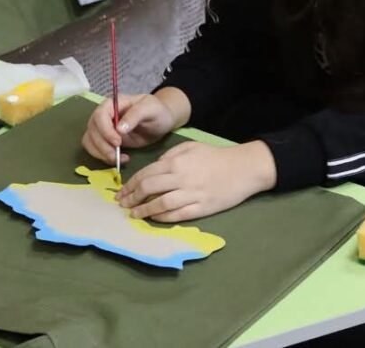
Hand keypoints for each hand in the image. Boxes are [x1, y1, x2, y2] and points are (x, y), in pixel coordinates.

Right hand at [81, 93, 177, 164]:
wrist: (161, 121)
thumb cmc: (156, 111)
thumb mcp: (150, 109)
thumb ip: (135, 115)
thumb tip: (119, 129)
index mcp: (113, 103)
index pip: (100, 115)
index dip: (105, 130)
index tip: (118, 142)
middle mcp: (104, 115)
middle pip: (92, 130)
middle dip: (103, 145)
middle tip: (118, 156)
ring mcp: (103, 128)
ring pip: (90, 141)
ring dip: (101, 153)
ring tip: (119, 159)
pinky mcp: (105, 140)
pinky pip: (94, 149)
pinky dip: (103, 157)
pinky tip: (120, 159)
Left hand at [116, 141, 276, 221]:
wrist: (243, 168)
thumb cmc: (216, 156)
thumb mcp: (191, 147)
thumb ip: (170, 155)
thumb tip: (154, 167)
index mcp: (176, 162)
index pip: (146, 174)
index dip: (130, 184)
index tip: (122, 192)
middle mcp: (181, 178)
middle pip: (149, 189)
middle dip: (132, 197)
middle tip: (122, 204)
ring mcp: (191, 194)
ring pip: (160, 204)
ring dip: (144, 210)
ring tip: (134, 214)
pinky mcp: (201, 208)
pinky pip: (177, 215)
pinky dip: (162, 217)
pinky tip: (154, 217)